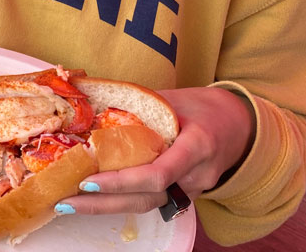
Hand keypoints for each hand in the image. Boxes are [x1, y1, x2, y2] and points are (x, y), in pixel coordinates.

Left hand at [57, 87, 254, 215]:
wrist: (239, 124)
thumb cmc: (204, 106)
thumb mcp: (174, 98)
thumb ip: (140, 106)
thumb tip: (94, 103)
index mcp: (197, 145)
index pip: (158, 173)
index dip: (122, 181)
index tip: (89, 181)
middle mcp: (196, 175)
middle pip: (146, 199)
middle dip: (103, 203)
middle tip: (66, 201)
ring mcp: (192, 190)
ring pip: (146, 204)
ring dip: (106, 206)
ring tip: (70, 203)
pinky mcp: (184, 194)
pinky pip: (151, 199)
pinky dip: (121, 198)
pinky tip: (94, 197)